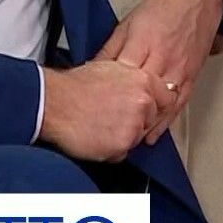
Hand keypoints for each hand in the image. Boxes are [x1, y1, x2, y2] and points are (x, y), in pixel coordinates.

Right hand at [37, 60, 177, 161]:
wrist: (55, 102)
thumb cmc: (75, 86)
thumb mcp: (111, 69)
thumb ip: (133, 80)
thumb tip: (142, 88)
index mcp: (143, 80)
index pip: (167, 98)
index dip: (155, 106)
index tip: (146, 112)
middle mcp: (143, 101)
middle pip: (151, 120)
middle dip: (135, 123)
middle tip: (111, 118)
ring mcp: (135, 124)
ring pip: (136, 138)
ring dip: (121, 137)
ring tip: (99, 125)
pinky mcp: (123, 143)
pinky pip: (122, 153)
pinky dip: (110, 150)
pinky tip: (95, 136)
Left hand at [95, 0, 222, 144]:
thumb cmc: (162, 6)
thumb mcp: (127, 23)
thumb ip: (111, 49)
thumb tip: (92, 70)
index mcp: (143, 45)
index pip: (121, 80)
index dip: (107, 99)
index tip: (92, 113)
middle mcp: (163, 61)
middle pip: (140, 97)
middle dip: (124, 117)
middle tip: (106, 135)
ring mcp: (179, 72)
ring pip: (160, 107)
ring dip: (144, 126)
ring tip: (127, 142)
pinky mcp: (192, 77)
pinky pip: (178, 105)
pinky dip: (165, 122)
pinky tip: (153, 134)